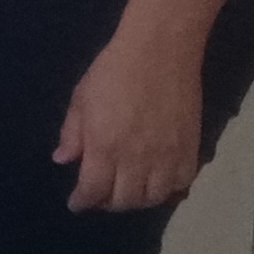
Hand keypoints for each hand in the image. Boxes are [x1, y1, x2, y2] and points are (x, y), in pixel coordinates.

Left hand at [57, 29, 206, 211]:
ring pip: (153, 198)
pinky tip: (157, 181)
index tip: (77, 203)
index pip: (92, 190)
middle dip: (108, 203)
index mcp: (105, 146)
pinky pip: (181, 183)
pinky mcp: (190, 148)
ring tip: (128, 190)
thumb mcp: (81, 98)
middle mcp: (136, 158)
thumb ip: (72, 133)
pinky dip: (168, 189)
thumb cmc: (114, 70)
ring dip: (137, 200)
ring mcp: (166, 156)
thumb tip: (63, 160)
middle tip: (101, 196)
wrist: (160, 51)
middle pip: (124, 200)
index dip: (82, 201)